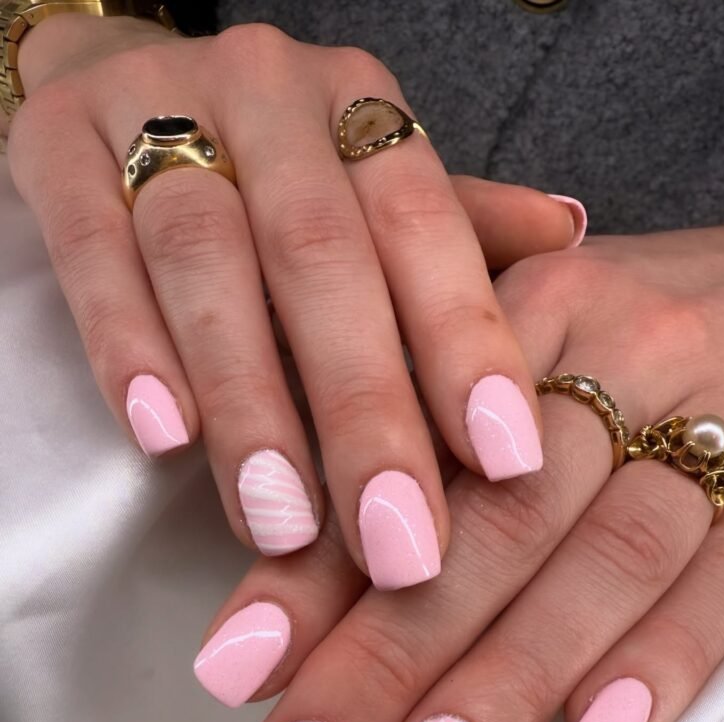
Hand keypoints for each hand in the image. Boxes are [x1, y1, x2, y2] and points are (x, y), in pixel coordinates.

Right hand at [5, 15, 581, 586]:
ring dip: (251, 404)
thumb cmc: (267, 163)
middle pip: (321, 259)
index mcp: (357, 105)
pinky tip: (164, 438)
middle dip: (365, 411)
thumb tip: (566, 237)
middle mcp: (268, 94)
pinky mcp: (54, 143)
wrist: (116, 74)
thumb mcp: (364, 183)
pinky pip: (92, 247)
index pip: (425, 225)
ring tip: (285, 525)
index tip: (505, 463)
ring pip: (206, 261)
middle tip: (399, 541)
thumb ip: (452, 226)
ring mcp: (153, 106)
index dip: (465, 342)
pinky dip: (129, 346)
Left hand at [193, 220, 723, 721]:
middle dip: (389, 656)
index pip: (411, 449)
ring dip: (509, 681)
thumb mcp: (531, 326)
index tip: (238, 669)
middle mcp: (625, 352)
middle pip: (499, 518)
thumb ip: (424, 408)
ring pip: (611, 556)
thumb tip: (289, 546)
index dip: (318, 565)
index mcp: (533, 306)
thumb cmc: (633, 328)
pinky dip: (670, 655)